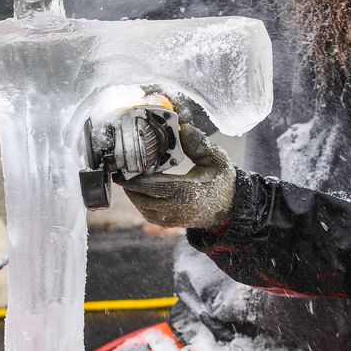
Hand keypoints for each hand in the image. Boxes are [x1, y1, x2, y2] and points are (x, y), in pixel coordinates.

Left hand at [116, 123, 235, 229]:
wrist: (231, 208)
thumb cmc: (223, 181)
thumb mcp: (217, 159)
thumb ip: (199, 144)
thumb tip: (183, 127)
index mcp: (188, 193)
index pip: (152, 185)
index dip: (134, 176)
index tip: (123, 163)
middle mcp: (177, 209)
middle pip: (141, 196)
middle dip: (128, 181)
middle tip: (119, 164)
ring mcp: (172, 219)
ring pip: (141, 205)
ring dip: (132, 190)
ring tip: (126, 172)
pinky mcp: (169, 223)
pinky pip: (147, 211)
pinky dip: (139, 198)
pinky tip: (137, 185)